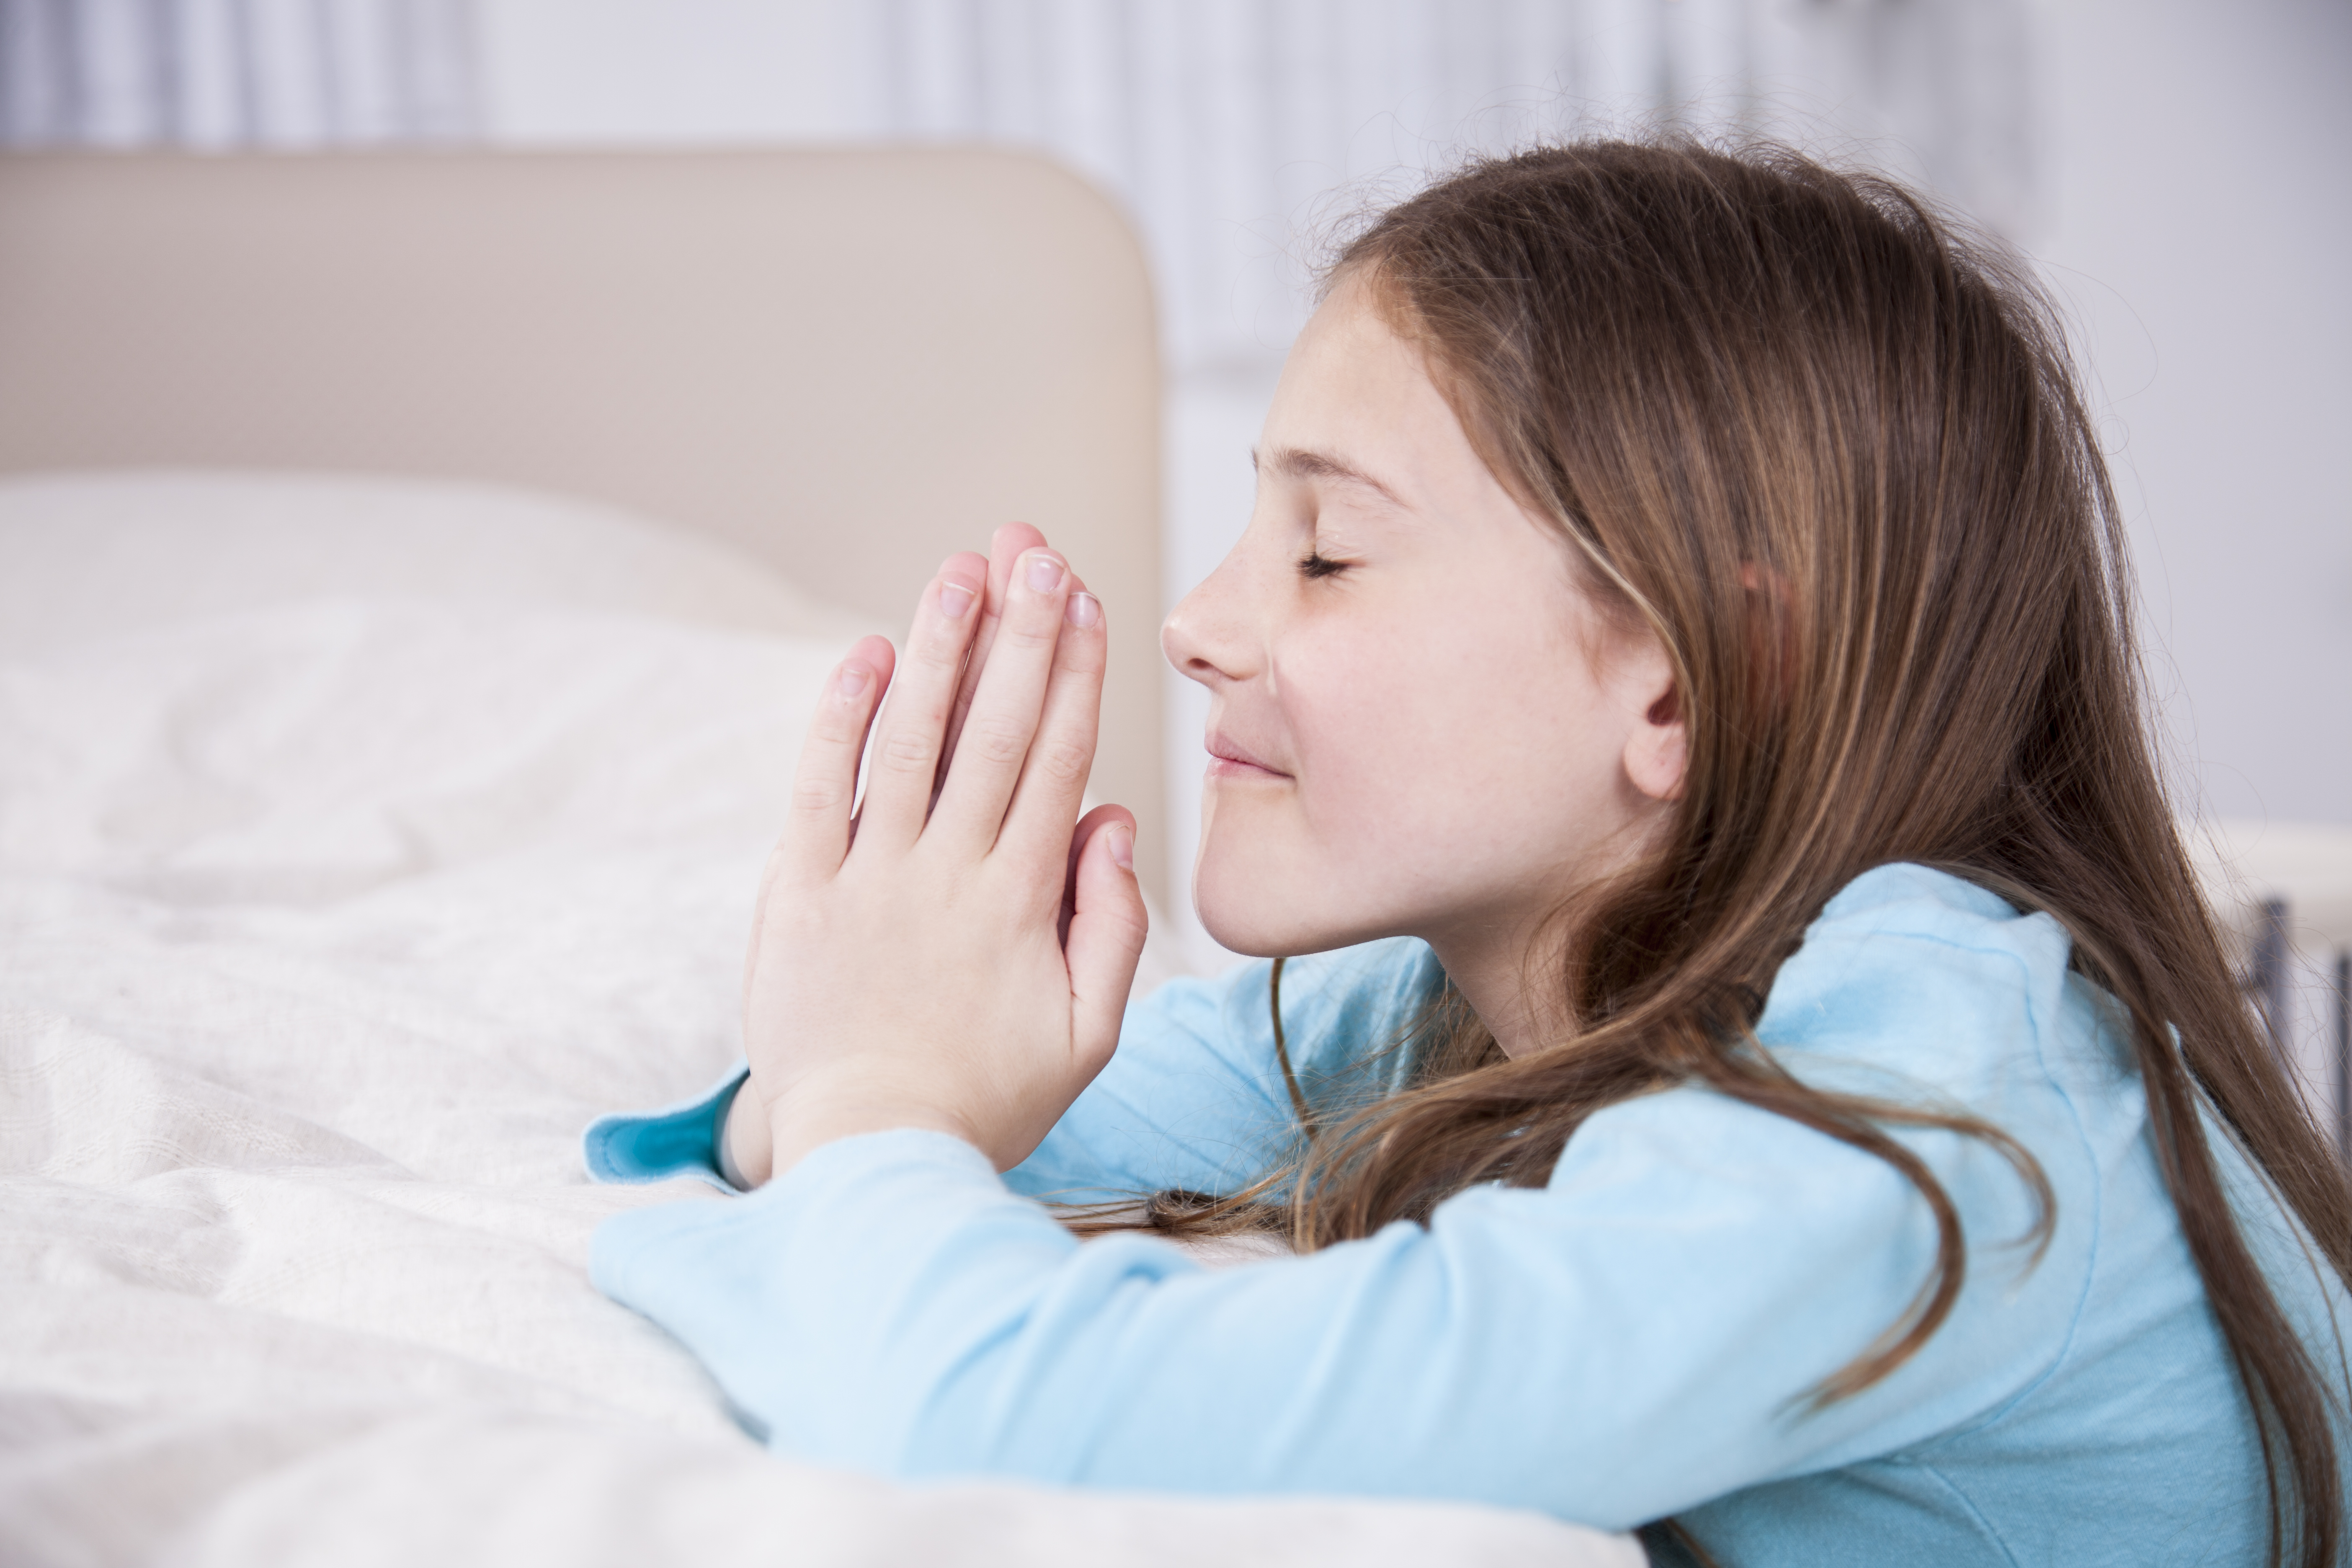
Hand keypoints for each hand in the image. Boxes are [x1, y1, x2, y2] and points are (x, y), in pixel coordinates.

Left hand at [735, 535, 1146, 1178]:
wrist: (869, 1155)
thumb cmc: (985, 1100)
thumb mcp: (1087, 1035)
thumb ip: (1111, 926)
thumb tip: (1112, 821)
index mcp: (1021, 902)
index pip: (1058, 761)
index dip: (1074, 674)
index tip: (1086, 600)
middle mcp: (949, 873)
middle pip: (993, 730)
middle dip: (1020, 632)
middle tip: (1034, 549)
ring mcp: (871, 878)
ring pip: (913, 740)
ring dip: (940, 647)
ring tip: (961, 567)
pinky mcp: (800, 894)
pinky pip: (821, 789)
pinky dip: (844, 717)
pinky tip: (870, 652)